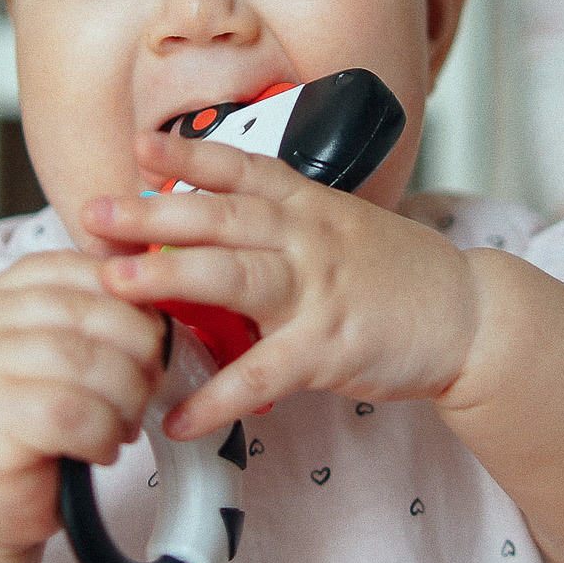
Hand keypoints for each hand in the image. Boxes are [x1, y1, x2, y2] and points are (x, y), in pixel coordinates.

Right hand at [0, 249, 166, 552]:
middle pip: (88, 313)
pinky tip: (99, 449)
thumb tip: (155, 299)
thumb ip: (84, 320)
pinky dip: (104, 434)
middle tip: (147, 388)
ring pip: (87, 363)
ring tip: (122, 425)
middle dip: (138, 353)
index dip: (128, 302)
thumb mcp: (49, 358)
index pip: (75, 269)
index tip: (147, 339)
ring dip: (126, 399)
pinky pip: (74, 415)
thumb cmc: (23, 431)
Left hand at [79, 130, 480, 439]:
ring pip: (234, 275)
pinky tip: (177, 415)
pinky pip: (262, 372)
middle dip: (151, 215)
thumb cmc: (396, 274)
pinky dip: (217, 396)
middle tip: (94, 215)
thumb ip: (277, 226)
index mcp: (307, 204)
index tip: (140, 147)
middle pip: (219, 216)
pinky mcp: (328, 346)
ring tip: (115, 288)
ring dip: (169, 279)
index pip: (240, 168)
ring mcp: (317, 289)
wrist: (469, 313)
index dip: (189, 154)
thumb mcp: (338, 228)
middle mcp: (307, 236)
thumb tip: (202, 230)